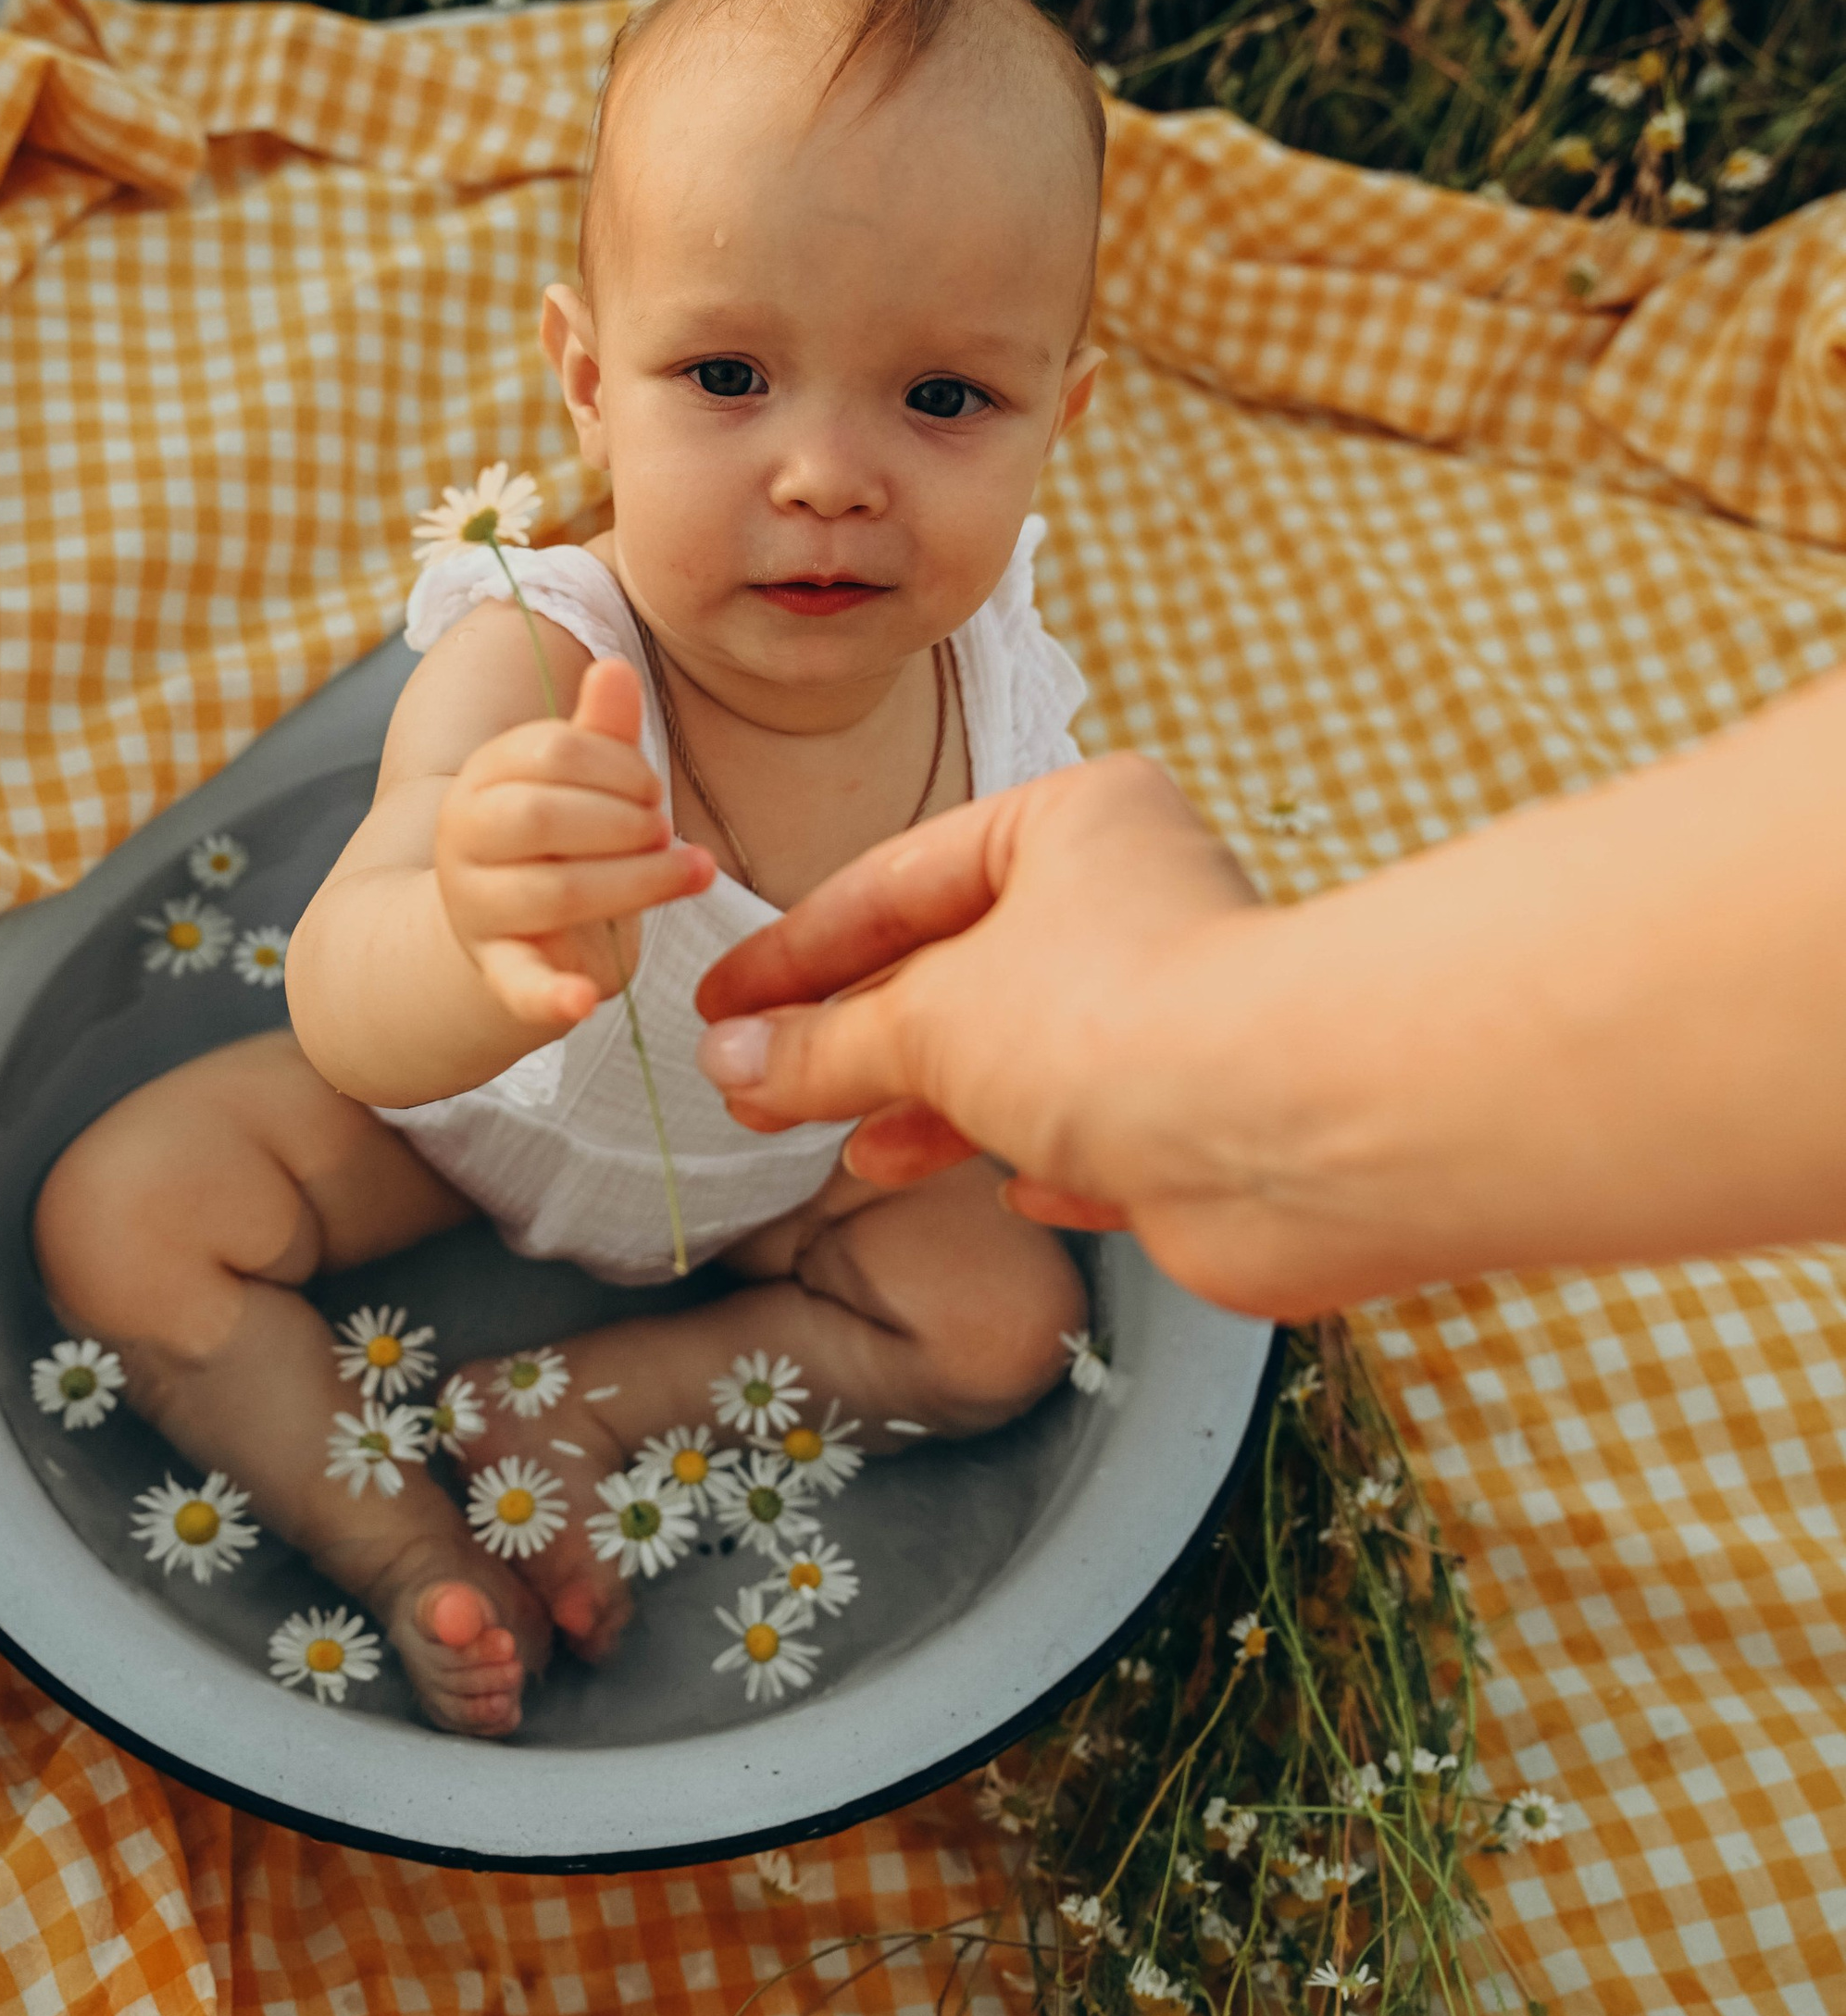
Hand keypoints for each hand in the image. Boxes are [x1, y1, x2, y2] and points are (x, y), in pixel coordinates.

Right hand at [437, 654, 715, 1035]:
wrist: (507, 926)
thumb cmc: (559, 842)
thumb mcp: (579, 785)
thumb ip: (599, 735)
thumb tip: (615, 668)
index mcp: (484, 776)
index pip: (555, 752)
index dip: (622, 768)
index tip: (655, 792)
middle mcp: (464, 836)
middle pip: (547, 818)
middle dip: (626, 824)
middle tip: (665, 833)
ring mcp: (475, 906)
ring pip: (553, 892)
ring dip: (636, 884)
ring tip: (689, 874)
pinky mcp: (497, 968)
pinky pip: (518, 985)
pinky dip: (551, 997)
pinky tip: (584, 1001)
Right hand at [693, 754, 1260, 1224]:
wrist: (1298, 1130)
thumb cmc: (1114, 1023)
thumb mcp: (928, 1023)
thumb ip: (822, 1045)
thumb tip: (730, 1060)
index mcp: (1071, 823)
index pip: (898, 880)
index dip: (795, 951)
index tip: (719, 1007)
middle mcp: (1133, 900)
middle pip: (962, 969)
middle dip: (860, 1038)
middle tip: (760, 1087)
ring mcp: (1176, 1008)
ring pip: (1027, 1056)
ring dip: (936, 1110)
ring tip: (855, 1155)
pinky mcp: (1212, 1112)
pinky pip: (1108, 1133)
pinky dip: (1052, 1161)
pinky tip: (1013, 1193)